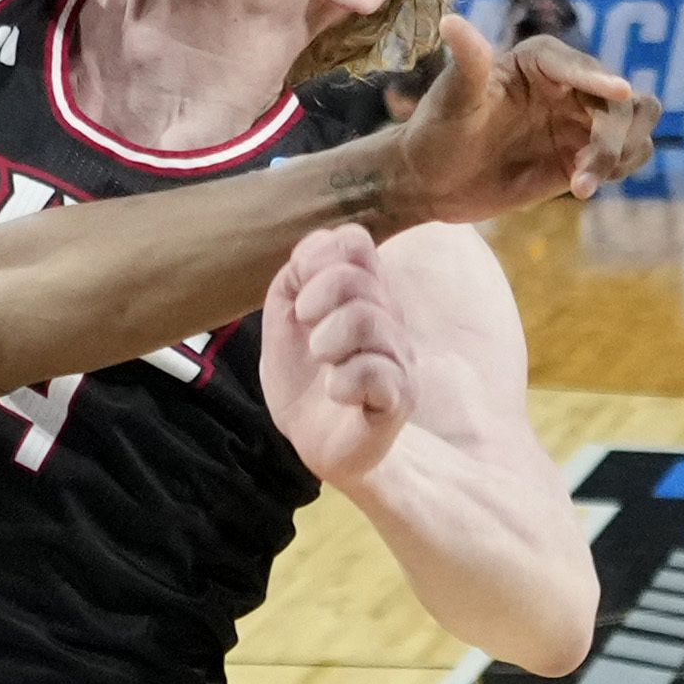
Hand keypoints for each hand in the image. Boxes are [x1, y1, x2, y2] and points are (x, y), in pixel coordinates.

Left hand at [263, 221, 413, 492]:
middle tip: (305, 324)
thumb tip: (309, 257)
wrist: (315, 441)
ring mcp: (397, 357)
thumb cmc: (304, 380)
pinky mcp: (400, 398)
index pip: (355, 242)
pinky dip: (345, 381)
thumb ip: (292, 280)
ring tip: (322, 359)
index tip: (300, 291)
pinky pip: (376, 373)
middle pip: (357, 278)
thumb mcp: (283, 322)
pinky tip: (337, 392)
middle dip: (318, 296)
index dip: (321, 254)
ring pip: (368, 321)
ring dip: (329, 338)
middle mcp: (387, 317)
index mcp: (360, 292)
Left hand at [369, 30, 649, 227]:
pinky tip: (581, 188)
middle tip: (586, 165)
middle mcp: (569, 87)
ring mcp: (579, 123)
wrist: (432, 181)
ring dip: (620, 155)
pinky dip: (618, 171)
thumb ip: (468, 63)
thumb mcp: (451, 99)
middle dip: (616, 131)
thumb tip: (451, 21)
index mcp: (541, 61)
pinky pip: (626, 158)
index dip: (600, 78)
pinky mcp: (582, 158)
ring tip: (580, 184)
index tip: (619, 92)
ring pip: (634, 129)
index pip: (580, 65)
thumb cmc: (437, 131)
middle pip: (623, 98)